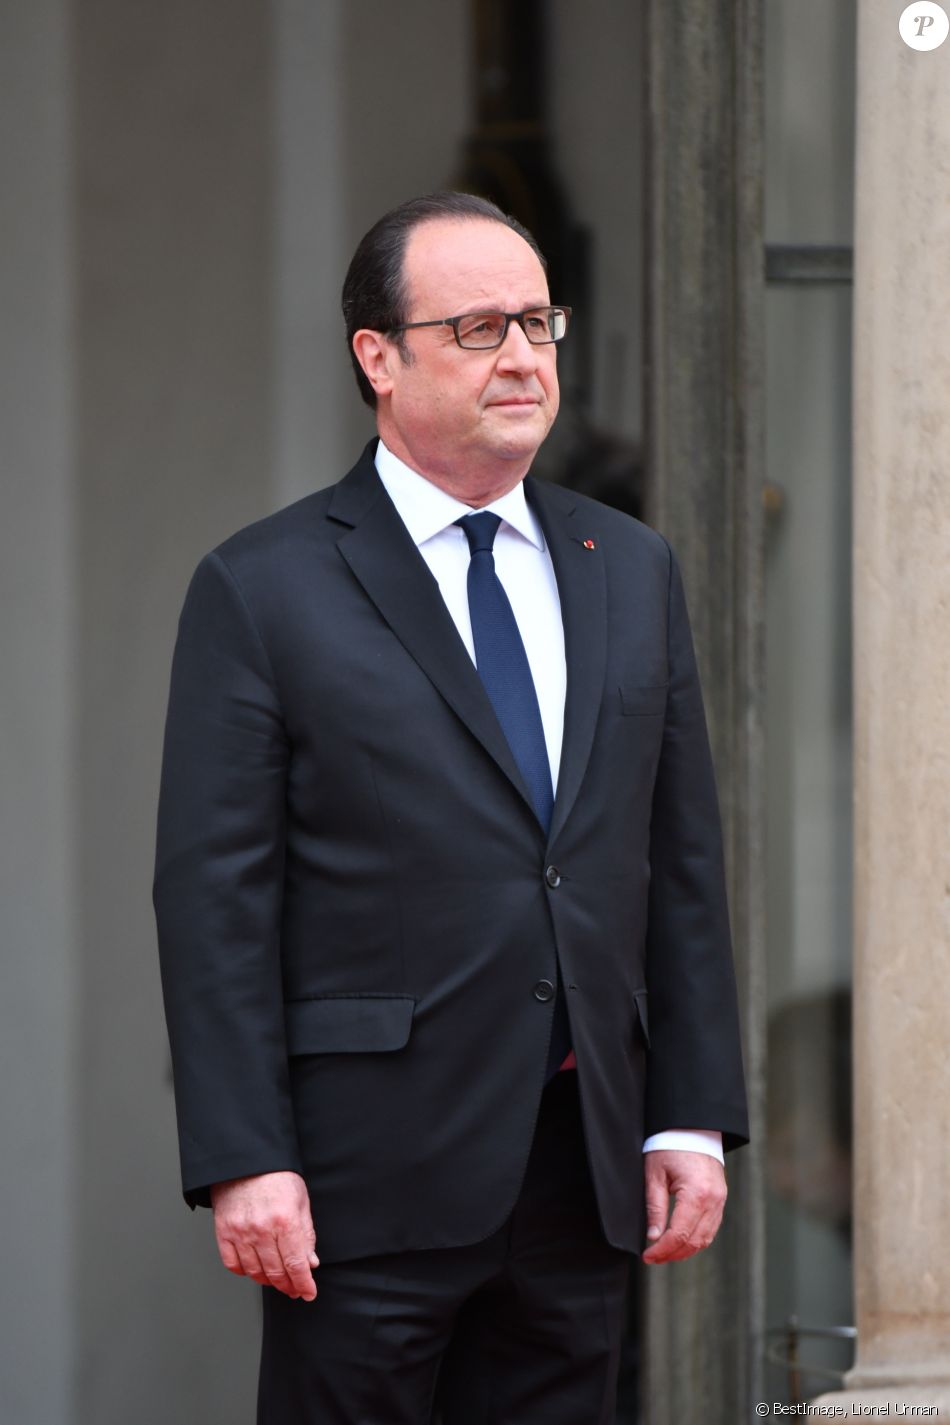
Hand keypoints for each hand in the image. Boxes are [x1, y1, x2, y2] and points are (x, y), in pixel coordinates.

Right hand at [211, 1170, 318, 1299]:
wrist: (247, 1160)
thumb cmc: (276, 1176)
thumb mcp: (301, 1201)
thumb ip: (306, 1234)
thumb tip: (310, 1262)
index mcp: (285, 1221)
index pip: (296, 1264)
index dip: (304, 1283)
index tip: (308, 1292)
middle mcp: (262, 1229)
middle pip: (276, 1272)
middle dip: (288, 1285)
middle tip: (295, 1289)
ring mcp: (240, 1232)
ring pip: (255, 1272)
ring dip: (268, 1281)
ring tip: (277, 1279)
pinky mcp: (224, 1231)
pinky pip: (233, 1264)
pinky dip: (244, 1271)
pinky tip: (254, 1269)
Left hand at [641, 1150, 726, 1264]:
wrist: (692, 1127)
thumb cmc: (670, 1146)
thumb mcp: (655, 1174)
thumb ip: (655, 1207)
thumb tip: (652, 1237)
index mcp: (696, 1194)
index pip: (679, 1235)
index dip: (662, 1250)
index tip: (647, 1256)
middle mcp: (713, 1201)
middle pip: (694, 1241)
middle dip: (672, 1254)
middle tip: (652, 1258)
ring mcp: (720, 1201)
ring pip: (705, 1239)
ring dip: (685, 1250)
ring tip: (664, 1253)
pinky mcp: (720, 1199)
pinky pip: (711, 1228)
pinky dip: (696, 1239)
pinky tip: (680, 1242)